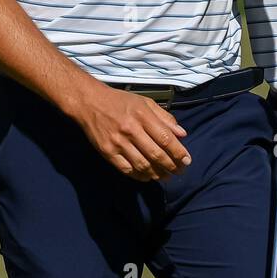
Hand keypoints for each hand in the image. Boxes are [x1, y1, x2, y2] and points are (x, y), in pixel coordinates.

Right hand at [69, 84, 190, 180]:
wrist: (89, 102)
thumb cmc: (120, 101)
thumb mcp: (145, 102)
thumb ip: (164, 117)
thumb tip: (182, 134)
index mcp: (142, 115)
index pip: (165, 138)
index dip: (178, 152)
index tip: (187, 161)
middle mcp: (131, 130)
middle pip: (156, 154)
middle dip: (171, 165)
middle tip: (179, 171)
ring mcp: (118, 142)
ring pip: (142, 164)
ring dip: (157, 174)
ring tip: (166, 176)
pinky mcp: (107, 152)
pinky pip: (126, 169)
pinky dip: (139, 176)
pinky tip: (148, 176)